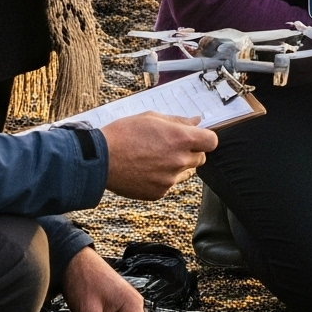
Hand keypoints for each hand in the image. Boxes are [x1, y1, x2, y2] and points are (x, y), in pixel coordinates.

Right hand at [101, 113, 216, 198]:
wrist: (100, 160)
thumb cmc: (124, 134)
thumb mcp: (152, 118)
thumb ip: (178, 121)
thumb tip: (197, 121)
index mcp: (181, 139)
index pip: (212, 141)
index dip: (204, 138)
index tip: (195, 137)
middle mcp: (179, 161)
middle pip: (201, 158)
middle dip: (191, 151)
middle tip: (170, 146)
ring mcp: (170, 179)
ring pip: (186, 172)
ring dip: (178, 165)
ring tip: (155, 157)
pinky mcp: (159, 193)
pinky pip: (170, 184)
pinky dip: (163, 178)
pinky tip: (146, 169)